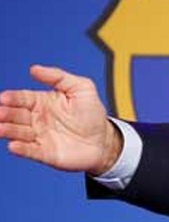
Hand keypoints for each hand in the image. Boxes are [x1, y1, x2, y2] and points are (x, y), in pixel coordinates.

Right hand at [0, 65, 120, 175]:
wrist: (105, 140)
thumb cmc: (92, 113)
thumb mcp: (82, 88)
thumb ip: (59, 77)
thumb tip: (34, 69)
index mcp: (42, 102)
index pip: (22, 98)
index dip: (12, 98)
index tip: (4, 98)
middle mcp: (37, 119)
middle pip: (15, 115)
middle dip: (5, 113)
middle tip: (0, 113)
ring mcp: (39, 136)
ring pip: (18, 133)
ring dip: (8, 130)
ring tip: (0, 128)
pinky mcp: (45, 153)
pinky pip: (30, 151)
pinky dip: (21, 149)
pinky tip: (13, 146)